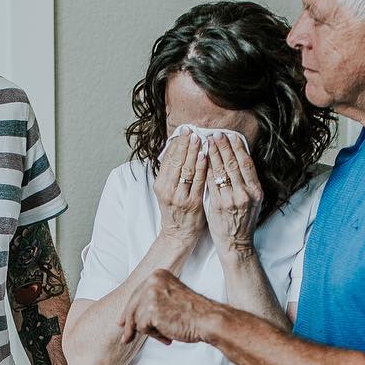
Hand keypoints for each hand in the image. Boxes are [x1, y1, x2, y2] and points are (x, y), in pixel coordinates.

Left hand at [118, 269, 217, 345]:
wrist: (208, 319)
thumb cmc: (194, 313)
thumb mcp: (171, 296)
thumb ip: (153, 300)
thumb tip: (129, 316)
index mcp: (158, 275)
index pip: (136, 294)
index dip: (129, 311)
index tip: (122, 322)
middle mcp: (152, 281)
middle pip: (131, 306)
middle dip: (129, 325)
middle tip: (126, 338)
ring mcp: (151, 295)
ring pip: (136, 319)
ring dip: (150, 331)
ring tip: (166, 335)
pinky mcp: (151, 310)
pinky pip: (142, 328)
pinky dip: (154, 336)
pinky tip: (167, 337)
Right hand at [152, 131, 207, 245]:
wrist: (178, 235)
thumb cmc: (176, 212)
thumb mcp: (168, 191)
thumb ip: (172, 174)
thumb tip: (178, 151)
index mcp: (160, 184)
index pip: (167, 159)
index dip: (175, 143)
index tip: (183, 131)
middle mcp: (167, 189)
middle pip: (176, 161)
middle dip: (184, 143)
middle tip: (190, 129)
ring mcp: (179, 196)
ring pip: (186, 169)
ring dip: (192, 152)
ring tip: (198, 137)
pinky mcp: (191, 202)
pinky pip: (197, 181)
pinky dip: (200, 167)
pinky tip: (204, 156)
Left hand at [204, 133, 263, 256]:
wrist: (236, 243)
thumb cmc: (243, 220)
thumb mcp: (252, 200)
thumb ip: (247, 182)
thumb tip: (239, 159)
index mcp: (256, 190)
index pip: (246, 163)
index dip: (238, 148)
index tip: (231, 136)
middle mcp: (245, 193)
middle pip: (233, 164)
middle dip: (223, 146)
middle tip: (216, 133)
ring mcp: (232, 199)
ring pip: (221, 171)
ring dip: (213, 154)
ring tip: (206, 142)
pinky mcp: (218, 205)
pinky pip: (211, 182)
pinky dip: (206, 169)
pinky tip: (201, 159)